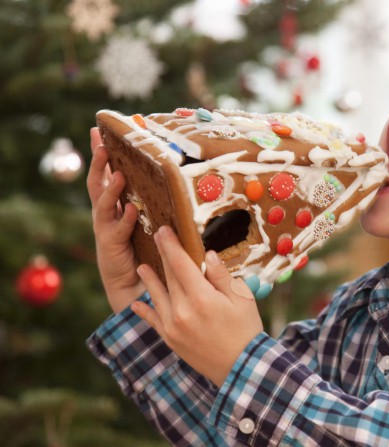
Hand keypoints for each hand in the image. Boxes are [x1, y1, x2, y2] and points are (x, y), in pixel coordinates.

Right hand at [87, 128, 143, 312]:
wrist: (132, 280)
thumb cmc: (141, 246)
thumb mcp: (144, 219)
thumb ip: (147, 199)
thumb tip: (165, 175)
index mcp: (112, 204)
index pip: (105, 173)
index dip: (100, 152)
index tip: (98, 129)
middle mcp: (105, 213)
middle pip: (97, 183)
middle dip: (98, 163)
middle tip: (101, 144)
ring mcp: (106, 228)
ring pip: (103, 204)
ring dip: (111, 189)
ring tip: (119, 175)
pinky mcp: (111, 245)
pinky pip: (118, 230)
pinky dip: (125, 219)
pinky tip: (132, 210)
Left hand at [131, 226, 263, 386]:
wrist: (241, 368)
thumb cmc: (246, 330)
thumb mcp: (242, 299)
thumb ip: (222, 276)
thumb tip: (207, 256)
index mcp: (201, 298)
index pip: (181, 264)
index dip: (171, 245)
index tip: (163, 230)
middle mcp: (182, 311)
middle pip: (169, 277)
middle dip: (162, 255)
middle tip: (156, 238)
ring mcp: (173, 327)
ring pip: (157, 296)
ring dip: (148, 280)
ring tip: (140, 267)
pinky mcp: (171, 340)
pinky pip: (153, 322)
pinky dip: (145, 312)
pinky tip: (136, 304)